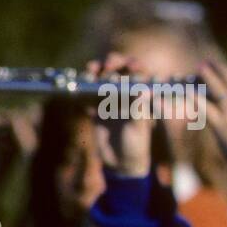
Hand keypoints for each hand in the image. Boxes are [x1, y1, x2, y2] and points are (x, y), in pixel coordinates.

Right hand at [89, 53, 153, 176]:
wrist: (119, 163)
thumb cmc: (137, 146)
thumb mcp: (138, 128)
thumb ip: (139, 109)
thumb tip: (143, 90)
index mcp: (141, 96)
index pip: (138, 73)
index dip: (134, 66)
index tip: (129, 65)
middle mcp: (126, 93)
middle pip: (118, 70)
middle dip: (113, 63)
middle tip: (108, 65)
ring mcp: (109, 98)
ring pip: (101, 77)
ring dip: (96, 71)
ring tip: (92, 71)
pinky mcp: (94, 106)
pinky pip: (87, 92)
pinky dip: (84, 88)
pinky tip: (82, 86)